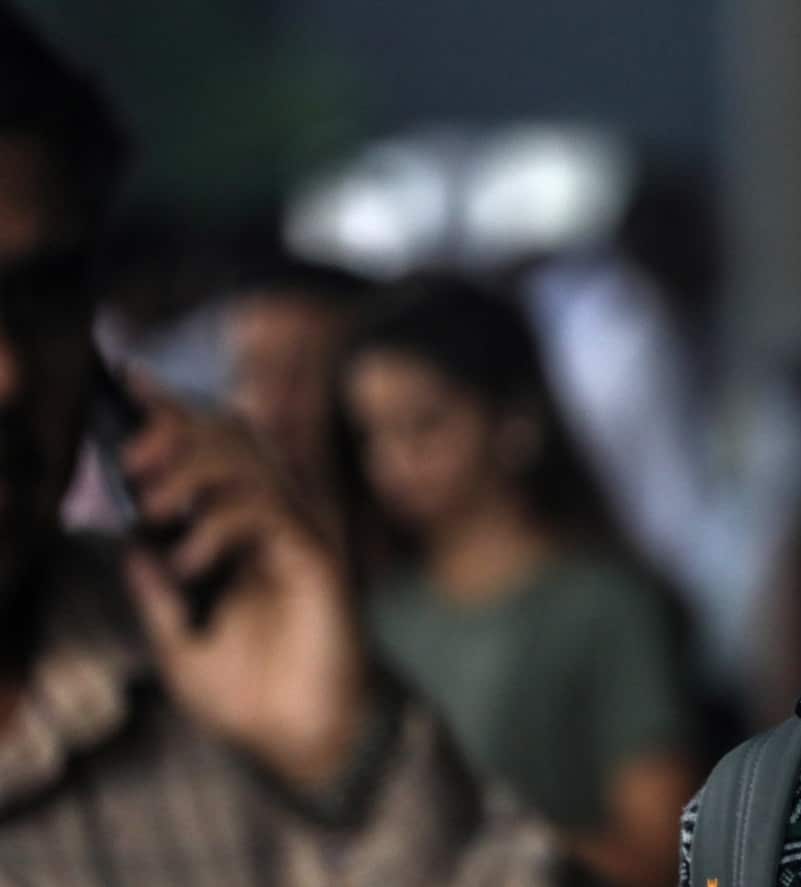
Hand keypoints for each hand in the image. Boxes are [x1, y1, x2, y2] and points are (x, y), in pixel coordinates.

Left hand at [121, 377, 367, 791]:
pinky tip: (192, 557)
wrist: (307, 736)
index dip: (174, 415)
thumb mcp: (180, 642)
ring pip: (251, 466)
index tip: (130, 384)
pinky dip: (222, 523)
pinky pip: (270, 513)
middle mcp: (275, 522)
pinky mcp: (315, 559)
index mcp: (241, 534)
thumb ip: (157, 594)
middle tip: (133, 462)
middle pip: (234, 439)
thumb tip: (130, 546)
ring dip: (193, 473)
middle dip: (177, 434)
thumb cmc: (255, 694)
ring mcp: (299, 537)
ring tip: (155, 509)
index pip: (211, 454)